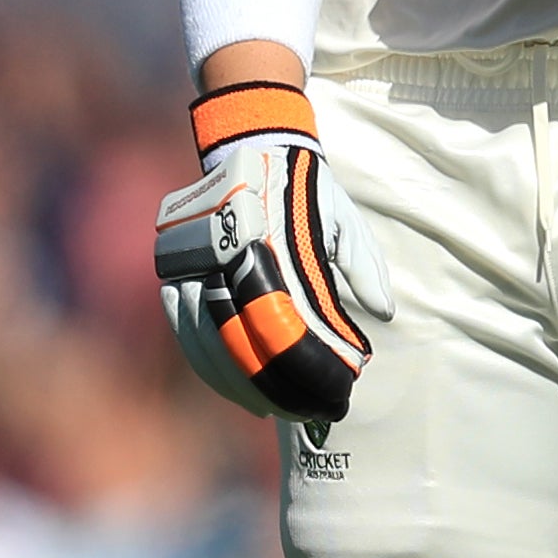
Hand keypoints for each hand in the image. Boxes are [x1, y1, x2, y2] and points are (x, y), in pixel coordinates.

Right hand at [152, 81, 394, 425]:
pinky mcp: (173, 264)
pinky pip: (182, 323)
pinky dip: (203, 358)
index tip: (320, 394)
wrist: (253, 142)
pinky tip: (228, 383)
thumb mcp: (344, 217)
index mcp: (265, 242)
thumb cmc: (305, 188)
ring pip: (201, 338)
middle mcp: (220, 254)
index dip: (293, 367)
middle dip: (263, 385)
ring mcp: (190, 259)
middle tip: (294, 415)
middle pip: (234, 339)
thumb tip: (384, 313)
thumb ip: (363, 264)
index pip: (275, 322)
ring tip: (264, 408)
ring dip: (231, 380)